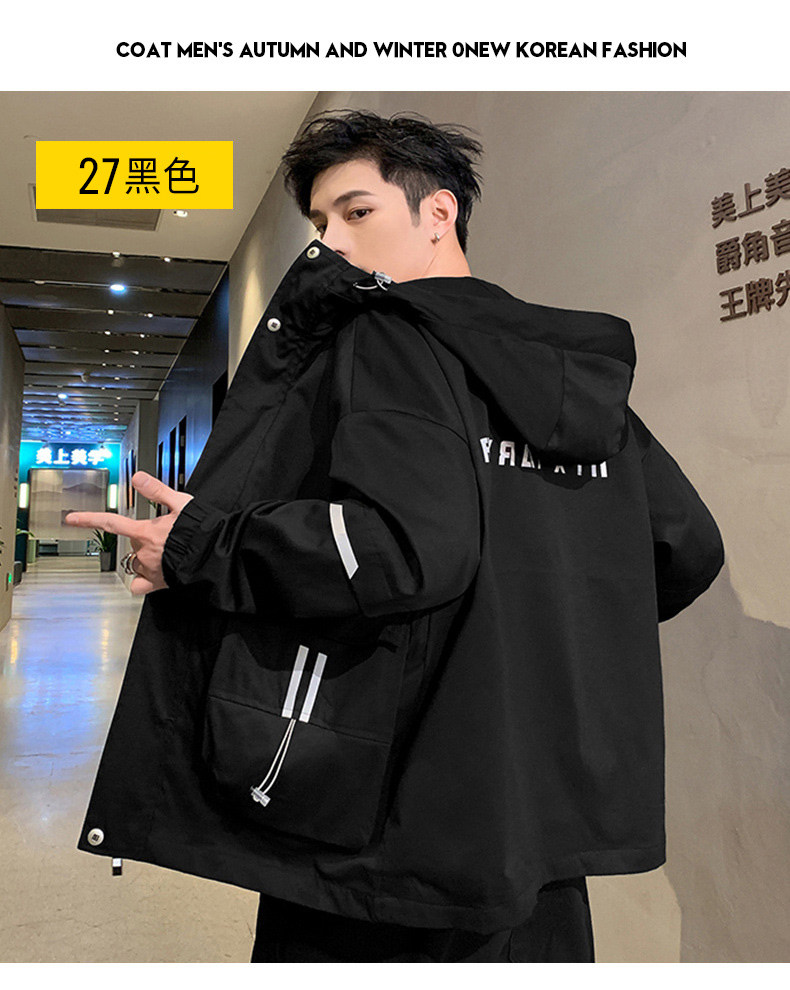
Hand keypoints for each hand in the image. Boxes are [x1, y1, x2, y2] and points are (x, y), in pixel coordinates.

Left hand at [65, 471, 193, 595]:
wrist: (214, 553)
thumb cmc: (201, 529)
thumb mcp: (181, 503)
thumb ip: (157, 491)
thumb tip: (138, 478)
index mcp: (146, 531)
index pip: (111, 523)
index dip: (88, 519)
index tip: (72, 519)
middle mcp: (144, 552)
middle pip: (131, 545)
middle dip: (142, 540)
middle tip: (163, 535)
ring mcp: (150, 569)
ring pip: (136, 563)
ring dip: (143, 558)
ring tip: (164, 552)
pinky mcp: (159, 582)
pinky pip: (140, 586)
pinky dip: (141, 582)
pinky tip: (152, 575)